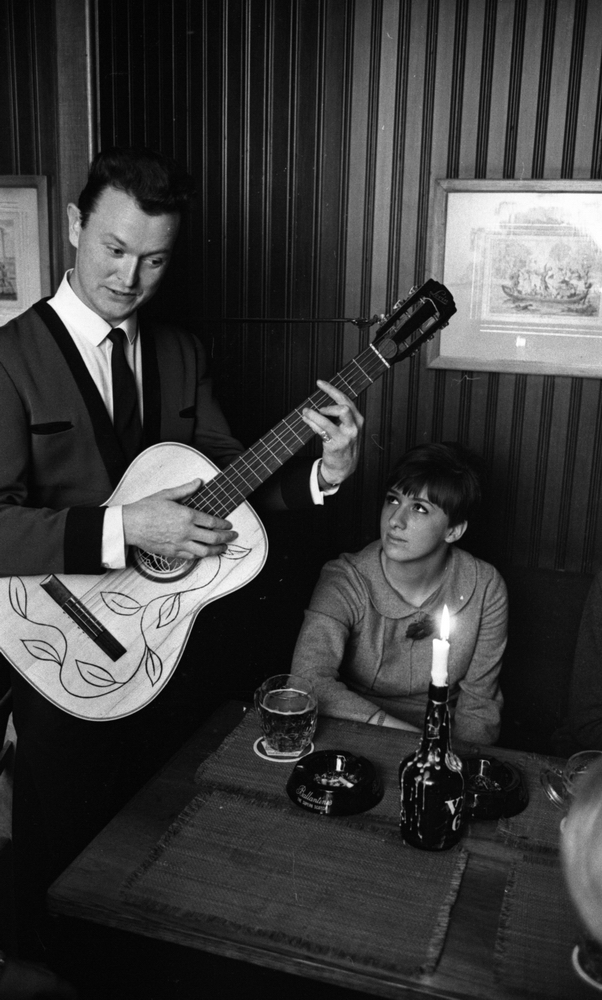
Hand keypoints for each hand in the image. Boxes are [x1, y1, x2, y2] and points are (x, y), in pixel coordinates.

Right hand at [122, 479, 237, 559]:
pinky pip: (191, 557)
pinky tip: (205, 553)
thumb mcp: (167, 494)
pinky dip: (201, 556)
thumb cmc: (146, 508)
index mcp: (186, 515)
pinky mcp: (172, 553)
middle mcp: (186, 531)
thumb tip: (199, 482)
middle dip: (227, 537)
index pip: (212, 522)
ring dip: (218, 550)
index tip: (229, 525)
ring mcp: (179, 544)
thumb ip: (185, 489)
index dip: (224, 524)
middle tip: (233, 536)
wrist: (130, 525)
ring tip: (224, 548)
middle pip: (213, 538)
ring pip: (205, 551)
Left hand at [302, 379, 363, 485]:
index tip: (320, 383)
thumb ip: (339, 415)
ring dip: (314, 414)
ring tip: (305, 412)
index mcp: (357, 420)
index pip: (346, 400)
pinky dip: (312, 423)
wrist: (343, 467)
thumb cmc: (343, 445)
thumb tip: (322, 400)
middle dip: (327, 403)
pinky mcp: (335, 445)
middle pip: (343, 407)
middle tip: (316, 406)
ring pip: (328, 419)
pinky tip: (306, 420)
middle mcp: (354, 427)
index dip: (331, 389)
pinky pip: (321, 430)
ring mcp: (345, 437)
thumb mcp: (347, 428)